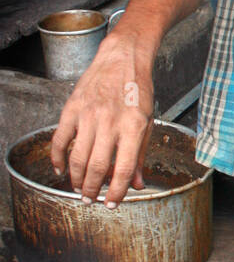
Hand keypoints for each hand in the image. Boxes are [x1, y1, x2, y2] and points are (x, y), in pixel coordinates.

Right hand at [50, 31, 154, 206]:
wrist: (123, 59)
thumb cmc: (138, 90)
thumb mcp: (148, 122)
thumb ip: (141, 155)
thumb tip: (137, 184)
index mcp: (133, 128)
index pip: (123, 169)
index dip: (117, 192)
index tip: (112, 203)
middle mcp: (111, 122)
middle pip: (97, 167)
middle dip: (92, 190)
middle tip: (91, 199)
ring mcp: (89, 115)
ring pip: (78, 157)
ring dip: (76, 178)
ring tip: (79, 188)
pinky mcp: (73, 108)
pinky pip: (60, 139)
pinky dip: (57, 158)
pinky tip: (61, 169)